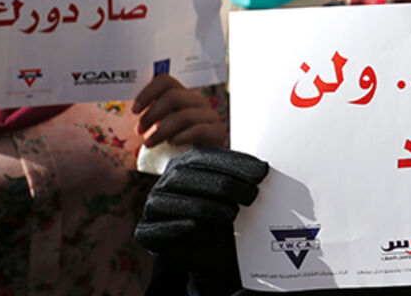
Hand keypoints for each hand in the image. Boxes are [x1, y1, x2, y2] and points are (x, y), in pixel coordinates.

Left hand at [134, 74, 226, 147]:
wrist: (201, 163)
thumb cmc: (177, 143)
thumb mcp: (162, 126)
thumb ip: (153, 116)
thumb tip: (133, 111)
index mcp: (183, 96)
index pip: (165, 81)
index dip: (147, 92)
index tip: (135, 110)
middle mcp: (198, 101)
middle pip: (173, 96)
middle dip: (151, 115)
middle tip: (139, 131)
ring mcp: (210, 115)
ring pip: (183, 116)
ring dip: (161, 131)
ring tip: (150, 143)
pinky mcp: (218, 131)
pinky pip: (198, 130)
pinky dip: (181, 137)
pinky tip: (173, 144)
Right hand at [134, 147, 268, 275]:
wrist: (212, 253)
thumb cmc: (225, 217)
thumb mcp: (236, 195)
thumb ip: (242, 178)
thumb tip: (264, 167)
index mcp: (186, 164)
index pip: (205, 157)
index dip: (233, 163)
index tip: (262, 172)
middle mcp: (166, 181)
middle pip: (187, 175)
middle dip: (223, 184)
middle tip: (252, 196)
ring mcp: (153, 206)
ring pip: (171, 199)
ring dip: (204, 206)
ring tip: (232, 215)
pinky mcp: (146, 232)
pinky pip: (155, 227)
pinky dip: (176, 225)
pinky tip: (195, 226)